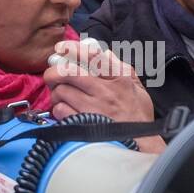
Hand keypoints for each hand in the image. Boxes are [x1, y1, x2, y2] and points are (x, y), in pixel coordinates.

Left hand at [45, 40, 165, 152]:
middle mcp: (105, 91)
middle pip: (68, 72)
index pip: (92, 55)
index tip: (62, 48)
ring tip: (62, 96)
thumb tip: (101, 52)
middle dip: (55, 71)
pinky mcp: (83, 125)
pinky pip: (60, 111)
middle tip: (53, 75)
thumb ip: (119, 67)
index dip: (72, 49)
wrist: (140, 144)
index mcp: (119, 78)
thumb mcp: (137, 86)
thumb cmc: (137, 115)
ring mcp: (93, 109)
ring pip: (61, 91)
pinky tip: (66, 111)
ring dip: (57, 93)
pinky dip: (59, 109)